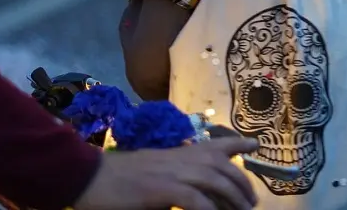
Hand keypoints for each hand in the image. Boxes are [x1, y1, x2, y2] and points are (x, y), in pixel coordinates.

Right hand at [75, 137, 258, 209]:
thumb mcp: (154, 171)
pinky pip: (195, 200)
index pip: (215, 144)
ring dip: (233, 198)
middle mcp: (181, 158)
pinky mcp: (162, 188)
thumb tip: (196, 190)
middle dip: (242, 184)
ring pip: (215, 181)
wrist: (91, 175)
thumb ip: (176, 176)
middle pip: (223, 166)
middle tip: (252, 202)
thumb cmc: (120, 176)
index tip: (256, 145)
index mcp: (179, 153)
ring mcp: (173, 172)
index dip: (238, 143)